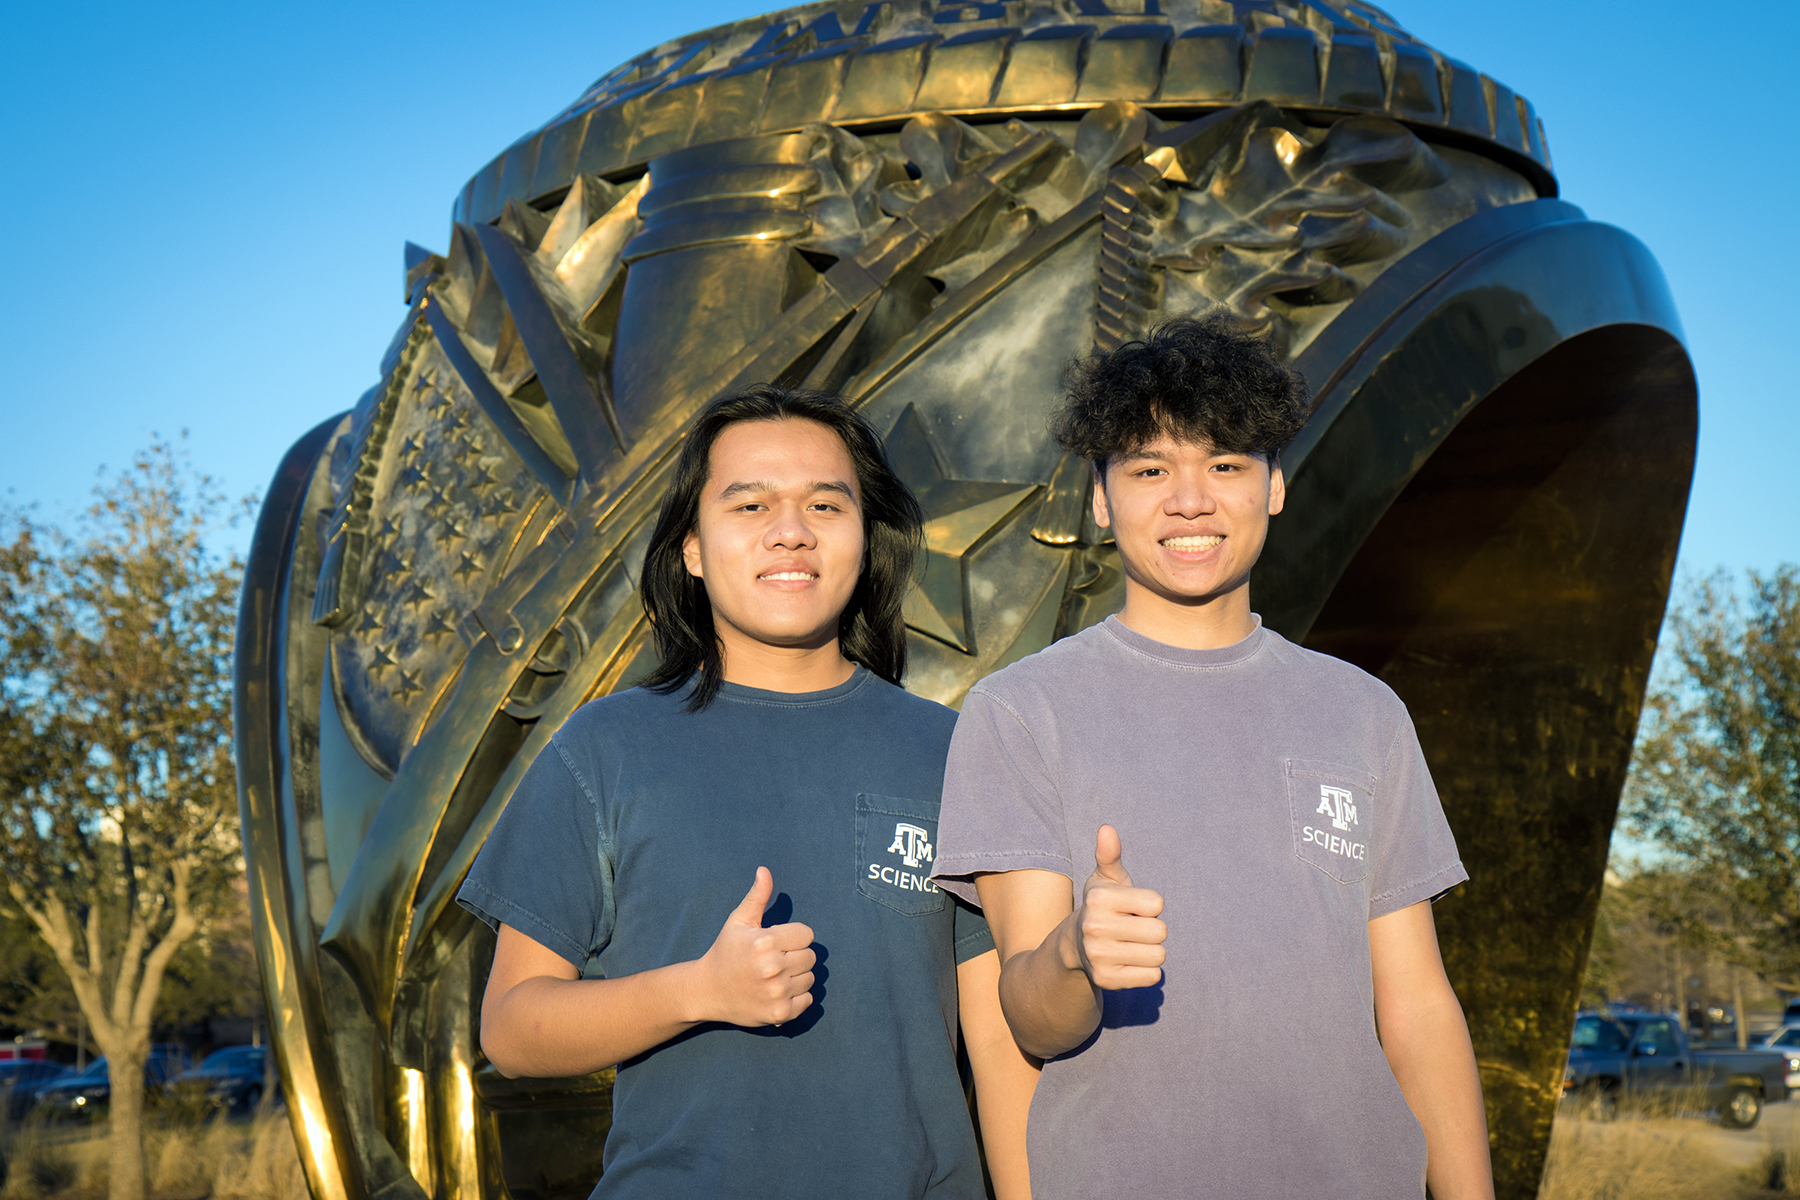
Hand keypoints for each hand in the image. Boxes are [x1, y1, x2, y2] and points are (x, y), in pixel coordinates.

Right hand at [691, 868, 816, 1026]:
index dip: (793, 937)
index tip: (777, 942)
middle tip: (775, 961)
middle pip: (811, 957)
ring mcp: (777, 993)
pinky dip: (797, 997)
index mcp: (765, 942)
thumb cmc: (725, 952)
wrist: (707, 991)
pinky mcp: (780, 1014)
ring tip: (774, 977)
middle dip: (795, 956)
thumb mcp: (738, 922)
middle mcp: (773, 968)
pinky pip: (808, 1000)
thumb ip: (757, 896)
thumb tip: (764, 870)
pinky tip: (777, 992)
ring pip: (810, 978)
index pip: (807, 935)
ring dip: (797, 977)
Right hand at [1073, 825, 1165, 990]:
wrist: (1075, 945)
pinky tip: (1129, 962)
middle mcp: (1095, 927)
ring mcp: (1099, 956)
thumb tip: (1107, 829)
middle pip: (1160, 931)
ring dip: (1151, 951)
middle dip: (1153, 929)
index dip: (1150, 905)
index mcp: (1100, 899)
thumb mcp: (1105, 879)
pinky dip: (1147, 971)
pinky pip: (1153, 976)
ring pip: (1158, 955)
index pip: (1157, 903)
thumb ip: (1110, 854)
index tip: (1132, 908)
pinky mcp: (1106, 980)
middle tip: (1133, 929)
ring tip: (1131, 945)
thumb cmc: (1101, 906)